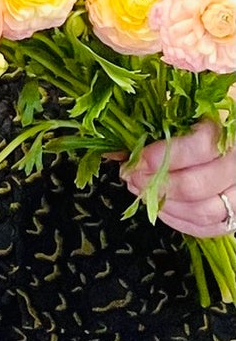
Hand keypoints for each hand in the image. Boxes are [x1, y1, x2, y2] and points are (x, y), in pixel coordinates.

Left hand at [123, 119, 235, 238]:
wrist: (224, 140)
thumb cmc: (197, 123)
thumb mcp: (177, 113)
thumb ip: (152, 128)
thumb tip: (118, 153)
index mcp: (227, 131)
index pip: (200, 147)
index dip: (162, 157)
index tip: (135, 161)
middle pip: (197, 186)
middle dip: (155, 185)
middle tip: (132, 177)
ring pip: (204, 212)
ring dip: (164, 205)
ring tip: (141, 190)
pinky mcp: (235, 214)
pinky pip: (208, 227)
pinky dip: (178, 220)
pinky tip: (160, 205)